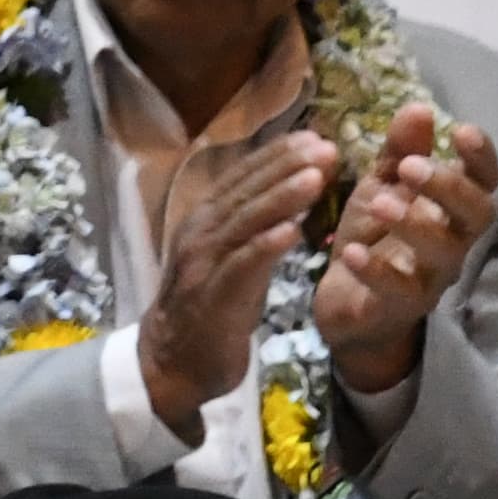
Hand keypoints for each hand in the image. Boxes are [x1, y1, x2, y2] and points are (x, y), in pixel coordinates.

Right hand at [137, 128, 334, 438]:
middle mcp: (200, 233)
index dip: (277, 157)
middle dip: (285, 167)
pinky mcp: (214, 295)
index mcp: (205, 221)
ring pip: (244, 221)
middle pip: (245, 192)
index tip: (314, 137)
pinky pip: (242, 265)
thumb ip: (251, 229)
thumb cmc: (209, 309)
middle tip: (324, 146)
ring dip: (280, 197)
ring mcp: (204, 263)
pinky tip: (292, 232)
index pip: (242, 179)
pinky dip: (266, 246)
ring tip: (315, 177)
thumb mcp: (230, 259)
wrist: (173, 361)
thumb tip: (288, 198)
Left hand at [316, 101, 497, 394]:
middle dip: (449, 187)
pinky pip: (400, 291)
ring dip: (414, 224)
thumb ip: (399, 151)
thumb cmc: (375, 236)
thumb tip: (418, 107)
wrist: (348, 303)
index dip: (481, 158)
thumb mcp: (381, 186)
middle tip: (410, 167)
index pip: (483, 182)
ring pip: (444, 253)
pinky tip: (352, 251)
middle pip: (476, 216)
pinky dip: (377, 271)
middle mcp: (453, 242)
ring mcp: (432, 277)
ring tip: (381, 202)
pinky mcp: (402, 306)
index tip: (462, 131)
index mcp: (450, 209)